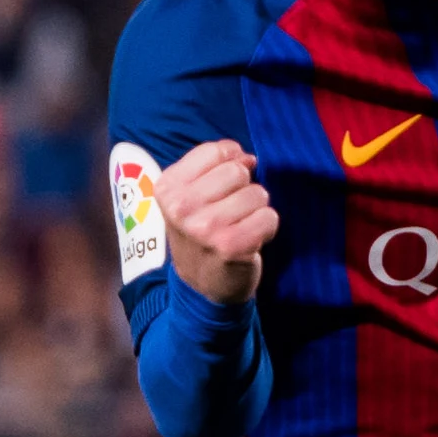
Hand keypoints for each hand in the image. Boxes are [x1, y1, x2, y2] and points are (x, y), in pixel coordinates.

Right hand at [159, 138, 275, 305]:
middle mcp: (182, 207)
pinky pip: (269, 217)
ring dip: (256, 209)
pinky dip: (267, 227)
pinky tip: (250, 239)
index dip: (231, 161)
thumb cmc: (201, 233)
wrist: (201, 285)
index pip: (216, 150)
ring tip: (240, 226)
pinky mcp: (231, 246)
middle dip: (244, 188)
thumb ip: (214, 167)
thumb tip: (247, 157)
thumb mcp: (190, 196)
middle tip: (232, 211)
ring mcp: (205, 228)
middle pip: (238, 171)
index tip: (226, 184)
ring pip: (257, 194)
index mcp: (168, 188)